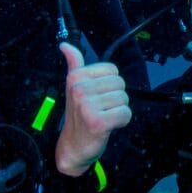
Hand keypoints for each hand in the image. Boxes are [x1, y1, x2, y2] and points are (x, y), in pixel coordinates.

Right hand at [54, 42, 131, 176]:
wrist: (73, 146)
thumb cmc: (78, 115)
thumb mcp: (73, 87)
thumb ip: (74, 64)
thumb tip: (65, 45)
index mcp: (75, 77)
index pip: (112, 70)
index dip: (110, 85)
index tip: (97, 96)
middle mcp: (79, 89)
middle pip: (120, 84)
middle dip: (116, 99)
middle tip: (101, 110)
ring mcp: (87, 106)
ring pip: (124, 100)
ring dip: (118, 111)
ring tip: (104, 118)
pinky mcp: (98, 122)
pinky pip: (125, 114)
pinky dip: (122, 122)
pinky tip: (108, 126)